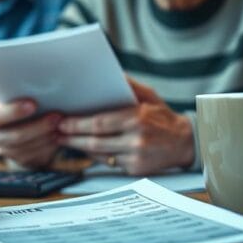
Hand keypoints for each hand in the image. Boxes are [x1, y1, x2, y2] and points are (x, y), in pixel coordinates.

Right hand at [0, 99, 61, 169]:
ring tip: (61, 126)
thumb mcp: (17, 94)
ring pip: (26, 148)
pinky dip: (48, 146)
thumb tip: (41, 85)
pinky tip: (57, 136)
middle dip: (37, 127)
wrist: (25, 121)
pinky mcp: (18, 160)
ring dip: (45, 137)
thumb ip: (20, 92)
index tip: (33, 104)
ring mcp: (3, 150)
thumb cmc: (21, 100)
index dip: (12, 112)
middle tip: (56, 116)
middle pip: (13, 136)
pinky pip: (34, 157)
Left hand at [56, 78, 193, 174]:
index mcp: (136, 118)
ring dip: (79, 148)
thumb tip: (110, 73)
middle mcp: (135, 139)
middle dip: (72, 138)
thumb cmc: (163, 116)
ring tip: (64, 140)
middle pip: (95, 141)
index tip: (63, 122)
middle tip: (57, 133)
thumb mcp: (149, 96)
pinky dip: (96, 156)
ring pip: (99, 155)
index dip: (77, 124)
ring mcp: (135, 157)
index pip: (99, 123)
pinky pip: (109, 163)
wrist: (186, 142)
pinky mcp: (135, 170)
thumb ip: (129, 85)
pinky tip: (85, 149)